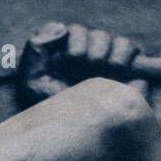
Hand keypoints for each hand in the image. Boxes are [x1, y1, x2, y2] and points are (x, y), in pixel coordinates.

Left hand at [19, 21, 144, 104]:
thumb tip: (62, 27)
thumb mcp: (31, 80)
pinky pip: (130, 48)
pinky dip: (124, 56)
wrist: (76, 134)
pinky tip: (115, 71)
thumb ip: (37, 48)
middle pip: (95, 34)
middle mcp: (85, 56)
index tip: (70, 61)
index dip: (75, 42)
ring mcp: (106, 62)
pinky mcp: (126, 71)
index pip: (73, 31)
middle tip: (86, 71)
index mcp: (63, 55)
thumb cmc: (50, 110)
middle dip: (90, 52)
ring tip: (100, 72)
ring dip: (106, 54)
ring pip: (113, 39)